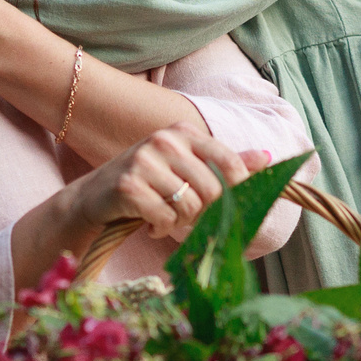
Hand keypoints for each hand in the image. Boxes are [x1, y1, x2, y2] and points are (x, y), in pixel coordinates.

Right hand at [70, 124, 271, 243]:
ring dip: (181, 222)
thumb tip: (267, 158)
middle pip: (213, 189)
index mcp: (183, 131)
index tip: (227, 205)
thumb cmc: (147, 182)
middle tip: (188, 217)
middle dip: (205, 212)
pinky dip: (160, 228)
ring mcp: (144, 161)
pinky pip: (164, 218)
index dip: (238, 189)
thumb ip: (225, 162)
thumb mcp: (185, 165)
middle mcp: (164, 140)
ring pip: (190, 206)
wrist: (93, 197)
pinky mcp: (128, 186)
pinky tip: (149, 223)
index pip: (229, 160)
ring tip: (166, 217)